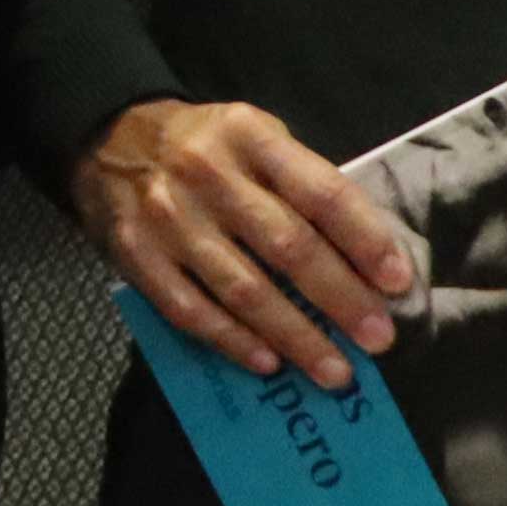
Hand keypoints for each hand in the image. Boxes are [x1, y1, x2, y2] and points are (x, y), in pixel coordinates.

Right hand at [73, 97, 415, 386]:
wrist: (109, 140)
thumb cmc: (205, 145)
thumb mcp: (255, 134)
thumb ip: (299, 182)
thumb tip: (363, 255)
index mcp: (249, 137)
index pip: (320, 192)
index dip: (365, 239)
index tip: (398, 282)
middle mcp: (208, 175)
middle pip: (286, 245)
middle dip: (339, 298)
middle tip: (377, 339)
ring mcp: (169, 219)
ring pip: (242, 288)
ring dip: (295, 335)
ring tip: (334, 370)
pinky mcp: (136, 256)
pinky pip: (190, 310)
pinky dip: (233, 341)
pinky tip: (268, 363)